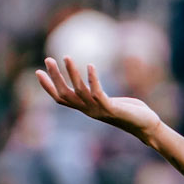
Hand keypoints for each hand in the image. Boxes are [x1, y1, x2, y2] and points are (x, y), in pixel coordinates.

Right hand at [36, 55, 159, 141]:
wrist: (146, 126)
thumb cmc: (129, 112)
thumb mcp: (107, 101)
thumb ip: (96, 93)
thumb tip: (90, 82)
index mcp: (85, 108)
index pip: (60, 98)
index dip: (48, 87)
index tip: (38, 72)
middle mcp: (88, 110)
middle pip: (65, 94)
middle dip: (55, 77)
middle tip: (48, 59)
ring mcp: (98, 110)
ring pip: (79, 91)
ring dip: (72, 73)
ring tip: (66, 57)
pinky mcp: (111, 108)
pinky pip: (98, 92)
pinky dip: (93, 79)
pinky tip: (90, 65)